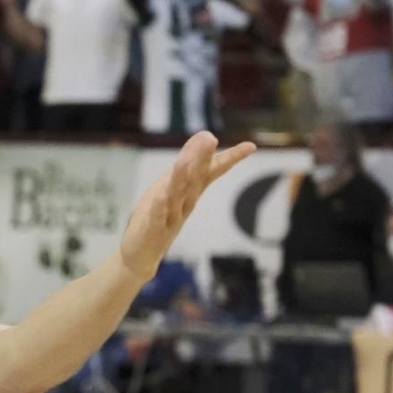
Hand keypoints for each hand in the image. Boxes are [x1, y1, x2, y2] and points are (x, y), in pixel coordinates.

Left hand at [119, 131, 254, 280]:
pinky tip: (159, 196)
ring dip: (180, 179)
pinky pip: (157, 218)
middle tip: (210, 139)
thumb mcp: (170, 188)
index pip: (211, 173)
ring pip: (176, 196)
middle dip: (202, 160)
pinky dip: (159, 208)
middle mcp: (183, 204)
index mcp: (189, 193)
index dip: (229, 159)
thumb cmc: (158, 217)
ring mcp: (169, 218)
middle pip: (194, 180)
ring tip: (183, 161)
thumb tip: (204, 136)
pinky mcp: (152, 231)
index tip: (250, 146)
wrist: (141, 256)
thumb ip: (187, 165)